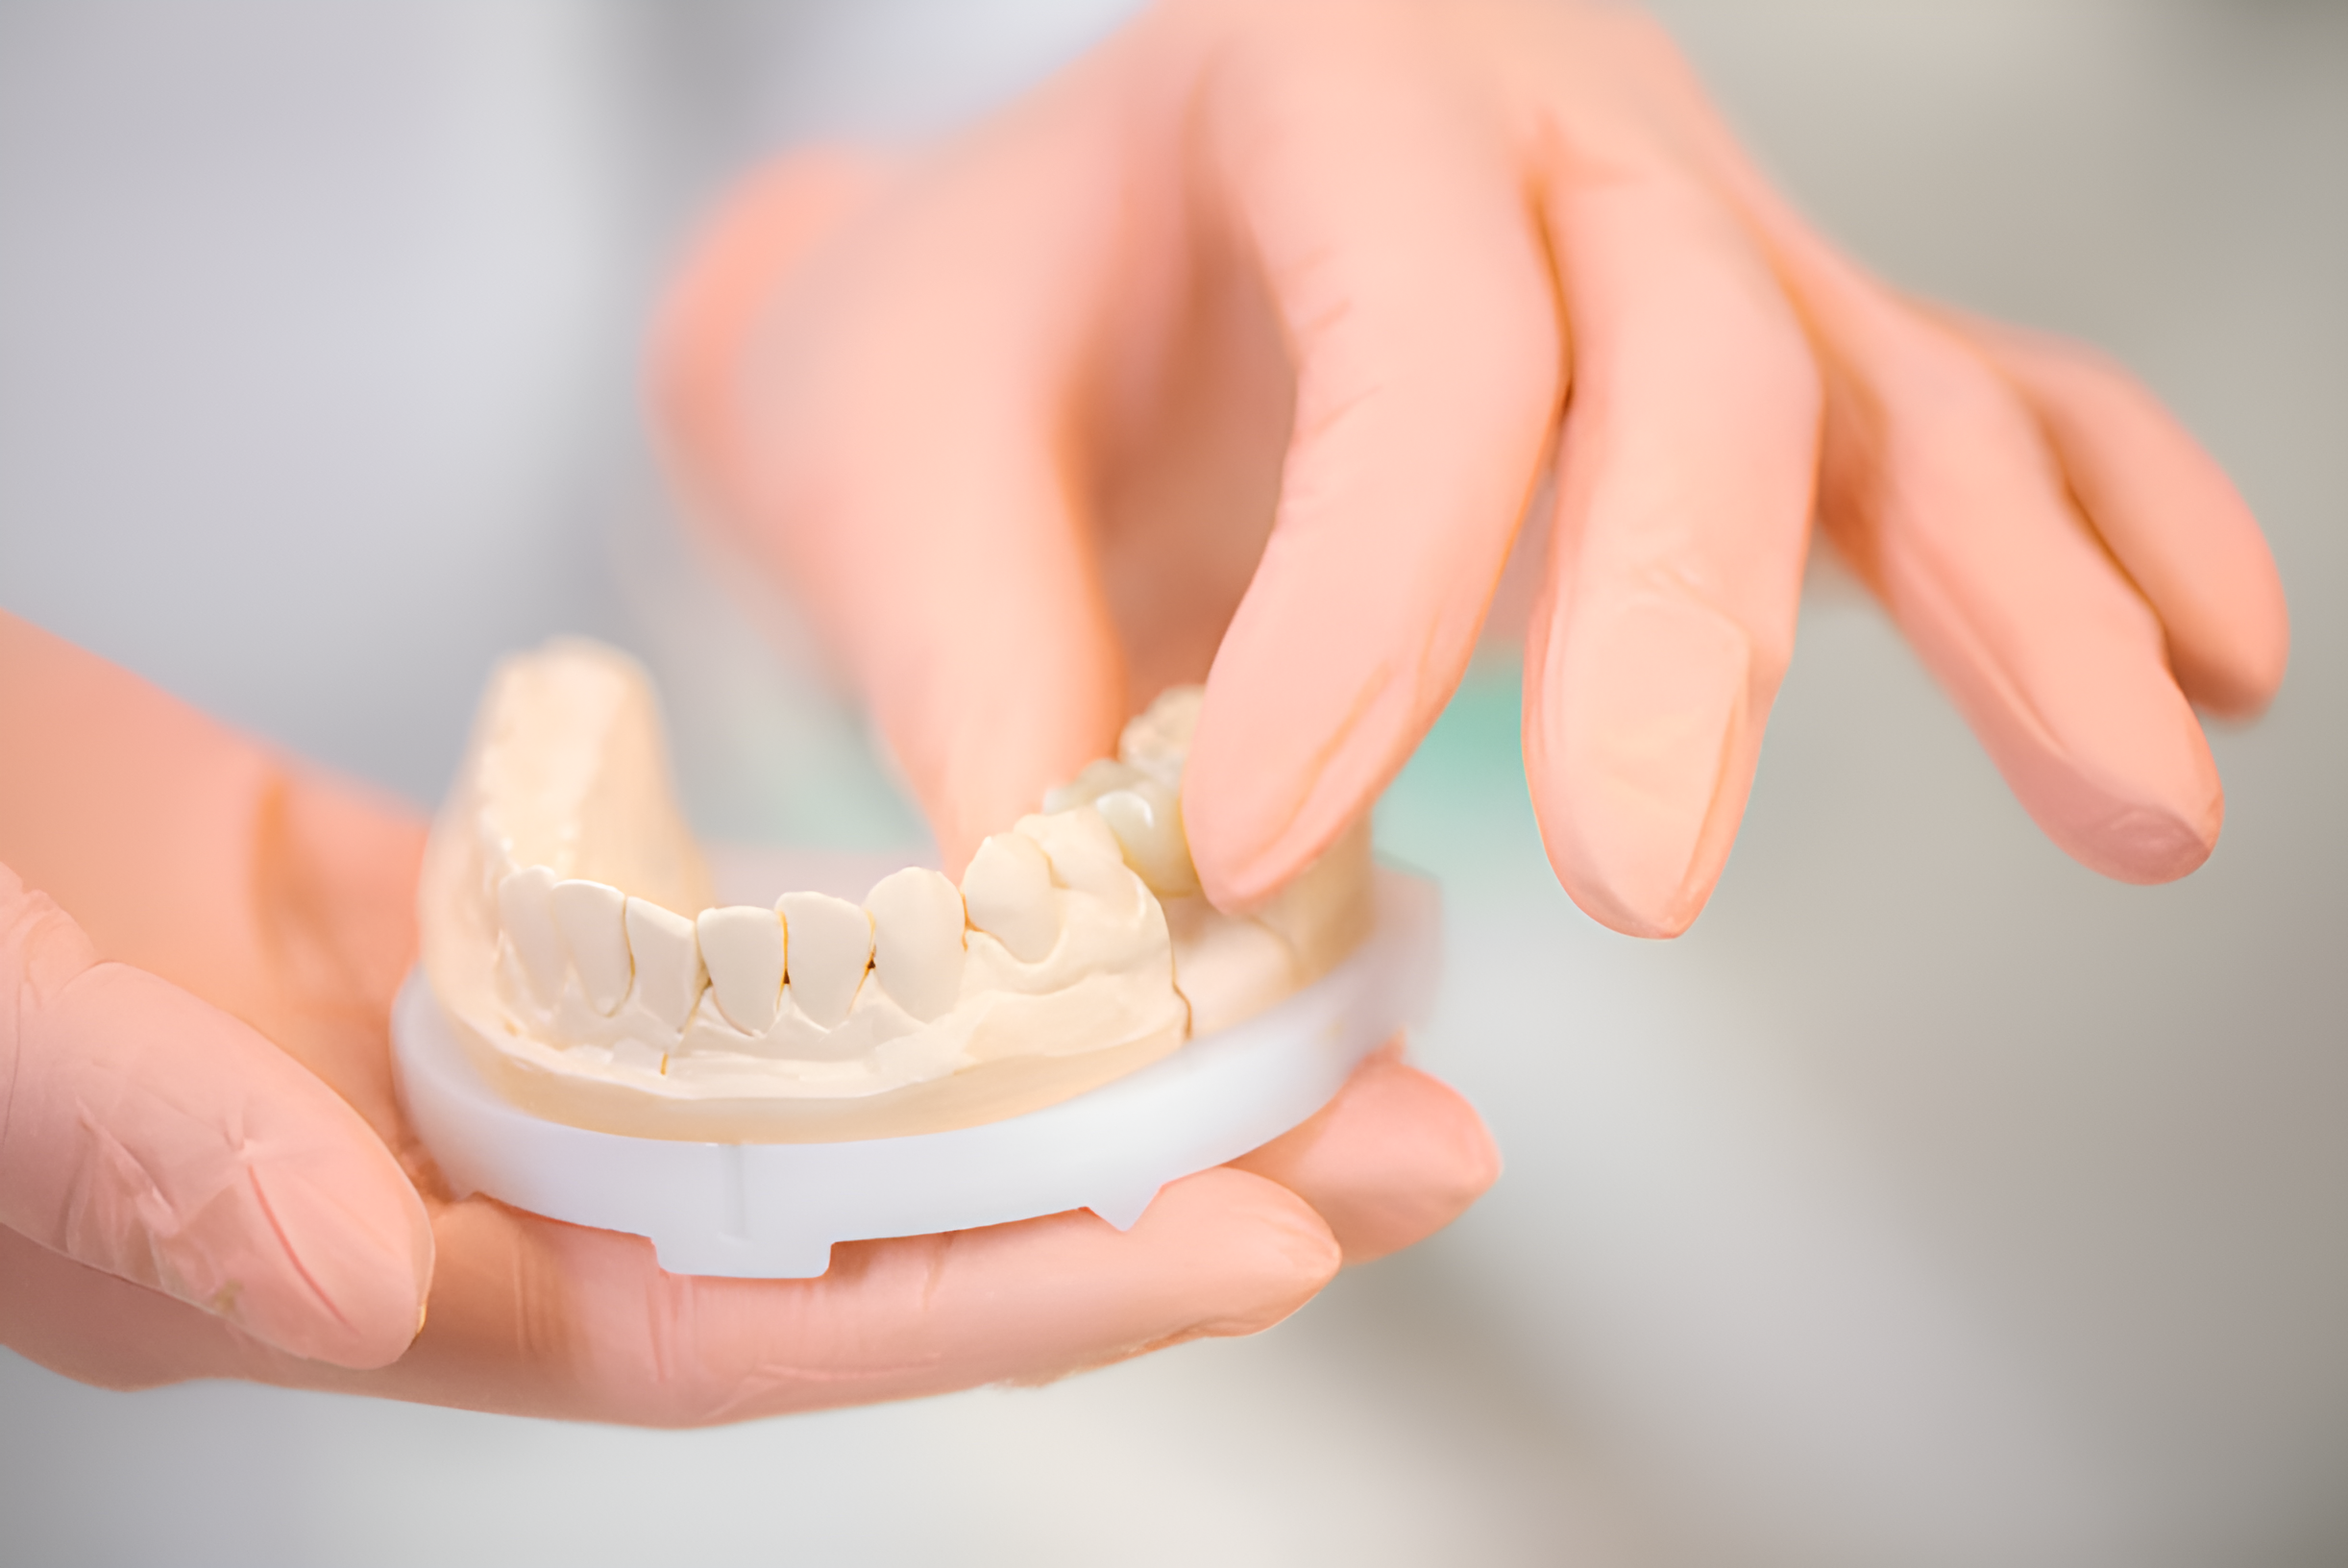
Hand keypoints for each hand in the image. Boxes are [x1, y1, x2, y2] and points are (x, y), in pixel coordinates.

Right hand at [0, 611, 1494, 1422]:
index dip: (1007, 1290)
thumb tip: (361, 1278)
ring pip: (830, 1080)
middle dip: (1135, 1186)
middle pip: (854, 1219)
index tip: (1260, 1234)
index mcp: (361, 1268)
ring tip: (1301, 1005)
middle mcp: (466, 1189)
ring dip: (1063, 1050)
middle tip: (1406, 1134)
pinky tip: (1058, 901)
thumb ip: (135, 1155)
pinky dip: (900, 929)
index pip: (749, 1322)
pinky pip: (739, 951)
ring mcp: (492, 1056)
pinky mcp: (484, 923)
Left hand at [656, 0, 2287, 934]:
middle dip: (1681, 631)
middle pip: (1690, 352)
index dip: (1362, 607)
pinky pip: (1972, 409)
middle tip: (1643, 879)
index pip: (1413, 346)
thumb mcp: (872, 455)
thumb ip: (971, 679)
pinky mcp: (1749, 350)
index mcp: (1308, 83)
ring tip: (2142, 800)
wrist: (1024, 262)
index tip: (1254, 842)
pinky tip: (2216, 657)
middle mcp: (1536, 128)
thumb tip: (1104, 949)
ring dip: (2021, 601)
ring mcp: (1681, 234)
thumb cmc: (957, 333)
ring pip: (1882, 392)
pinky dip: (2100, 532)